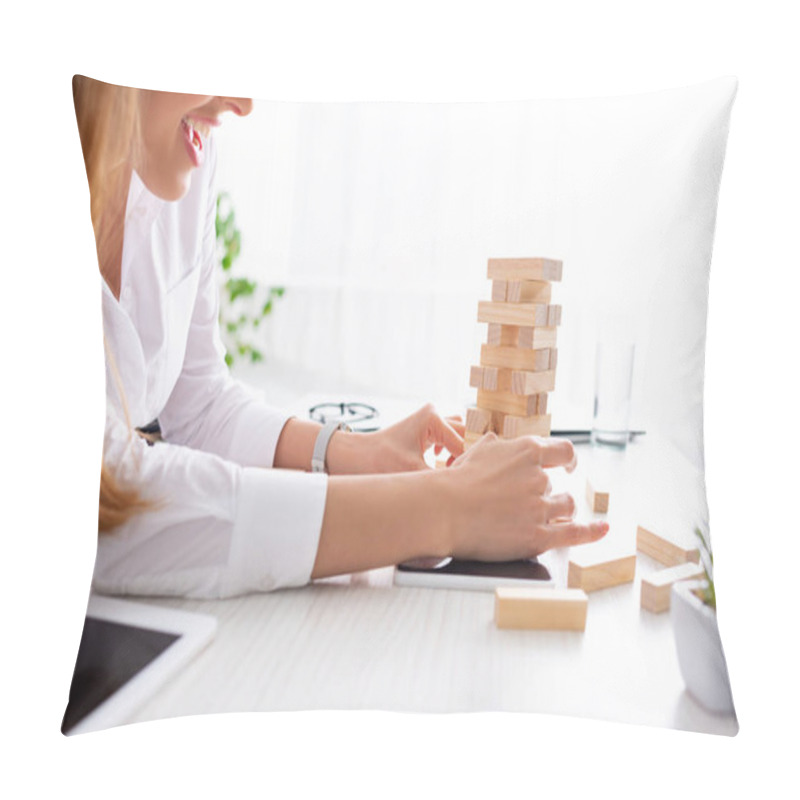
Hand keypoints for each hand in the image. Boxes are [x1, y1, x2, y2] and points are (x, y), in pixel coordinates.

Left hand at [351, 403, 464, 473]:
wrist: (359, 455)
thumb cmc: (381, 461)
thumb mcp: (414, 472)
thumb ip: (442, 478)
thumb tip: (464, 488)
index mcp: (433, 419)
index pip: (462, 443)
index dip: (465, 463)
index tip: (467, 480)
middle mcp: (434, 414)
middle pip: (465, 434)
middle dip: (465, 454)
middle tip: (462, 475)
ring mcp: (431, 418)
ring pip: (459, 433)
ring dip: (459, 450)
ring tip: (451, 468)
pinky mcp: (428, 426)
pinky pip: (450, 435)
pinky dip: (451, 449)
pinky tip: (441, 462)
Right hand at [444, 433, 607, 560]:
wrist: (441, 510)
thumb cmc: (454, 481)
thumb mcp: (479, 450)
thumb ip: (499, 447)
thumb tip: (504, 443)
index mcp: (527, 451)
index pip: (563, 451)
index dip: (568, 460)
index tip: (569, 466)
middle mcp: (538, 477)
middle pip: (557, 485)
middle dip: (543, 495)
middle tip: (518, 503)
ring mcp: (540, 507)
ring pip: (564, 507)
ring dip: (555, 511)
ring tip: (531, 517)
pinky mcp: (537, 536)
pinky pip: (574, 533)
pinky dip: (591, 531)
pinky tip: (601, 529)